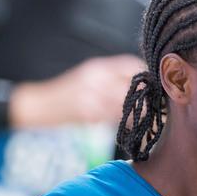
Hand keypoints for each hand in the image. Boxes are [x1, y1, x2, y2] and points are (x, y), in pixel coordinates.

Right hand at [11, 54, 143, 126]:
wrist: (36, 105)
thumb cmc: (64, 94)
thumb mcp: (86, 78)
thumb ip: (108, 80)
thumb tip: (137, 86)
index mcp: (97, 67)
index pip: (130, 65)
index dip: (146, 76)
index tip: (155, 87)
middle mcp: (96, 77)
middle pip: (132, 85)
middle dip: (148, 97)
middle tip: (160, 108)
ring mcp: (91, 94)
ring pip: (125, 103)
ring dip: (139, 114)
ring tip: (150, 121)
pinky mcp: (86, 112)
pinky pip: (112, 118)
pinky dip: (123, 124)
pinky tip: (128, 130)